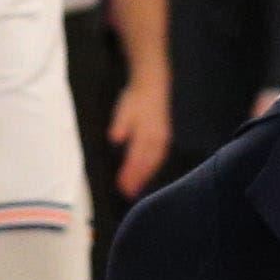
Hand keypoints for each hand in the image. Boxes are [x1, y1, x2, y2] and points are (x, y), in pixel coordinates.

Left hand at [108, 74, 171, 196]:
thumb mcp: (124, 109)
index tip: (121, 185)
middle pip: (146, 163)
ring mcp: (162, 138)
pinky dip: (152, 168)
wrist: (152, 85)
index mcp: (145, 132)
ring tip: (136, 188)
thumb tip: (115, 138)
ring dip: (145, 176)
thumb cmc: (135, 99)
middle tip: (127, 193)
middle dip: (137, 179)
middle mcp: (156, 138)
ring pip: (154, 162)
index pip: (136, 157)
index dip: (129, 173)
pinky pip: (159, 157)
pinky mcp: (164, 138)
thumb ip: (120, 125)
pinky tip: (147, 174)